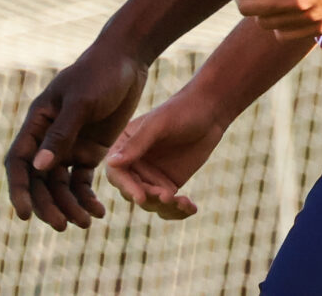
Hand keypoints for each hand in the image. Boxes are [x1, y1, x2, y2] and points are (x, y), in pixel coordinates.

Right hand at [8, 41, 147, 229]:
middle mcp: (48, 138)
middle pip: (39, 180)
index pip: (19, 161)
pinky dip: (87, 198)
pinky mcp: (90, 151)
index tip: (26, 214)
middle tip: (62, 225)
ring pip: (60, 186)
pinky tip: (97, 212)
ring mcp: (69, 146)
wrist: (128, 60)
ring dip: (69, 206)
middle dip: (48, 204)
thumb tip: (38, 168)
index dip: (19, 189)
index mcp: (38, 122)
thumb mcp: (81, 102)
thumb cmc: (100, 74)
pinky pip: (82, 182)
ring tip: (86, 223)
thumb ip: (60, 134)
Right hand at [103, 83, 230, 220]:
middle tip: (168, 196)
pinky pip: (169, 205)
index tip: (141, 197)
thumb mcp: (159, 124)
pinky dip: (179, 211)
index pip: (117, 173)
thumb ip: (137, 144)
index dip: (127, 187)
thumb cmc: (182, 111)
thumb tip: (111, 162)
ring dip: (166, 207)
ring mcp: (151, 177)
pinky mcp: (169, 185)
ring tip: (183, 203)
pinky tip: (191, 208)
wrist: (210, 112)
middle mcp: (134, 165)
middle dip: (150, 198)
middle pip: (133, 192)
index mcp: (124, 147)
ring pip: (151, 203)